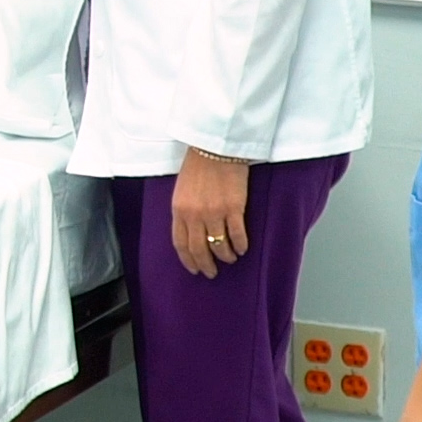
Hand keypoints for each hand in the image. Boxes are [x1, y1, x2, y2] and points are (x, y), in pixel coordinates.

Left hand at [172, 149, 248, 278]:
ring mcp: (214, 213)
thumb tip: (190, 230)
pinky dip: (241, 245)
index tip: (194, 269)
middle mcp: (194, 215)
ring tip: (229, 259)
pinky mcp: (234, 209)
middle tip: (211, 272)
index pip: (180, 243)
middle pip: (198, 249)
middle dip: (205, 264)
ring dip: (225, 256)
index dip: (187, 260)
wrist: (215, 149)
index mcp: (178, 210)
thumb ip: (184, 211)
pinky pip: (238, 235)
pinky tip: (242, 249)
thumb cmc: (198, 166)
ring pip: (219, 245)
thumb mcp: (181, 190)